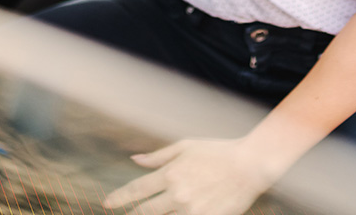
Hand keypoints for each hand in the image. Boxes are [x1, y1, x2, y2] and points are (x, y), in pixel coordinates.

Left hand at [103, 138, 271, 214]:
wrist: (248, 166)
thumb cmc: (216, 151)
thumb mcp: (185, 147)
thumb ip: (158, 157)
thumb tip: (135, 159)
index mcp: (170, 173)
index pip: (137, 190)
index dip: (120, 198)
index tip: (107, 204)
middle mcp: (177, 194)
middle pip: (146, 212)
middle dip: (133, 214)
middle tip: (124, 214)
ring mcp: (192, 211)